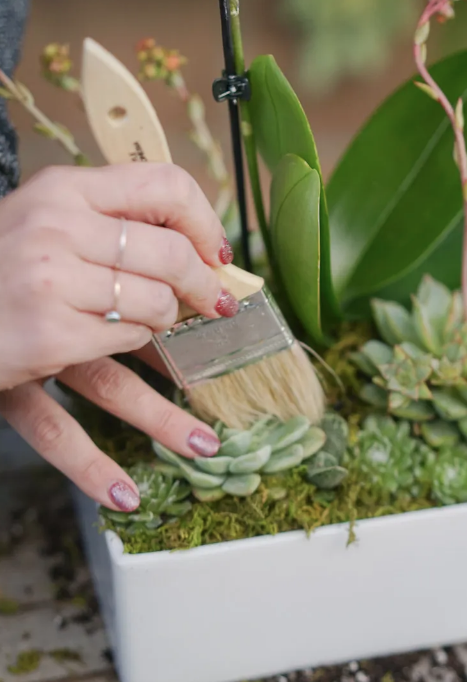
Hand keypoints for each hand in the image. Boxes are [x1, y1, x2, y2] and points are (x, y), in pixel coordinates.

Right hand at [0, 162, 235, 510]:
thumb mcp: (43, 220)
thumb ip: (110, 233)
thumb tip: (202, 270)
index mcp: (65, 191)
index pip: (161, 187)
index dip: (203, 222)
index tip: (218, 257)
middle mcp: (55, 234)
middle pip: (166, 266)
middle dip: (198, 297)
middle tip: (212, 316)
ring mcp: (44, 294)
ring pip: (145, 329)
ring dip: (166, 379)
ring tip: (197, 426)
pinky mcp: (33, 350)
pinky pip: (85, 403)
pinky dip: (99, 461)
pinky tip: (127, 494)